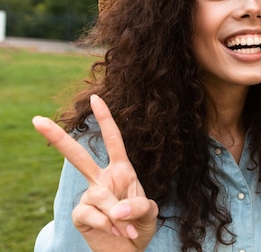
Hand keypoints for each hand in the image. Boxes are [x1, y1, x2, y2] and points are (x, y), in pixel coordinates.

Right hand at [33, 94, 158, 251]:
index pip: (113, 140)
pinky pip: (94, 214)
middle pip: (78, 156)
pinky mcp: (80, 215)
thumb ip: (138, 206)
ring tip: (128, 229)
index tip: (96, 97)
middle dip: (58, 138)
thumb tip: (116, 208)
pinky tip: (118, 232)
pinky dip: (110, 225)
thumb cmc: (140, 226)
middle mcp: (102, 179)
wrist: (131, 249)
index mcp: (121, 170)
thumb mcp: (149, 212)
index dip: (106, 118)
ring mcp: (89, 196)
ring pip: (100, 195)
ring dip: (119, 215)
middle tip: (37, 119)